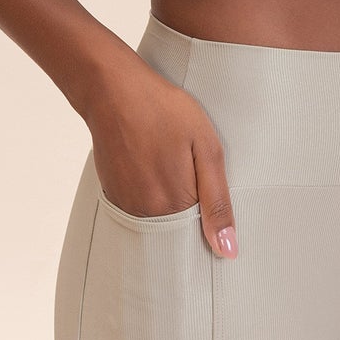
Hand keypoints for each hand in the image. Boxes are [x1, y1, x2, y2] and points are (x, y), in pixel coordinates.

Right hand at [86, 66, 238, 258]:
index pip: (201, 235)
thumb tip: (228, 250)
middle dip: (191, 211)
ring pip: (158, 219)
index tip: (209, 191)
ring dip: (169, 201)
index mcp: (174, 205)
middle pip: (178, 231)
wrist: (113, 89)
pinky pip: (139, 207)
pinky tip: (152, 164)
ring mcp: (125, 204)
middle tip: (189, 167)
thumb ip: (217, 202)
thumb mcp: (206, 148)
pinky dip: (150, 193)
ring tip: (170, 162)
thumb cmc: (164, 111)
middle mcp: (146, 214)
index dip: (211, 218)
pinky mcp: (111, 193)